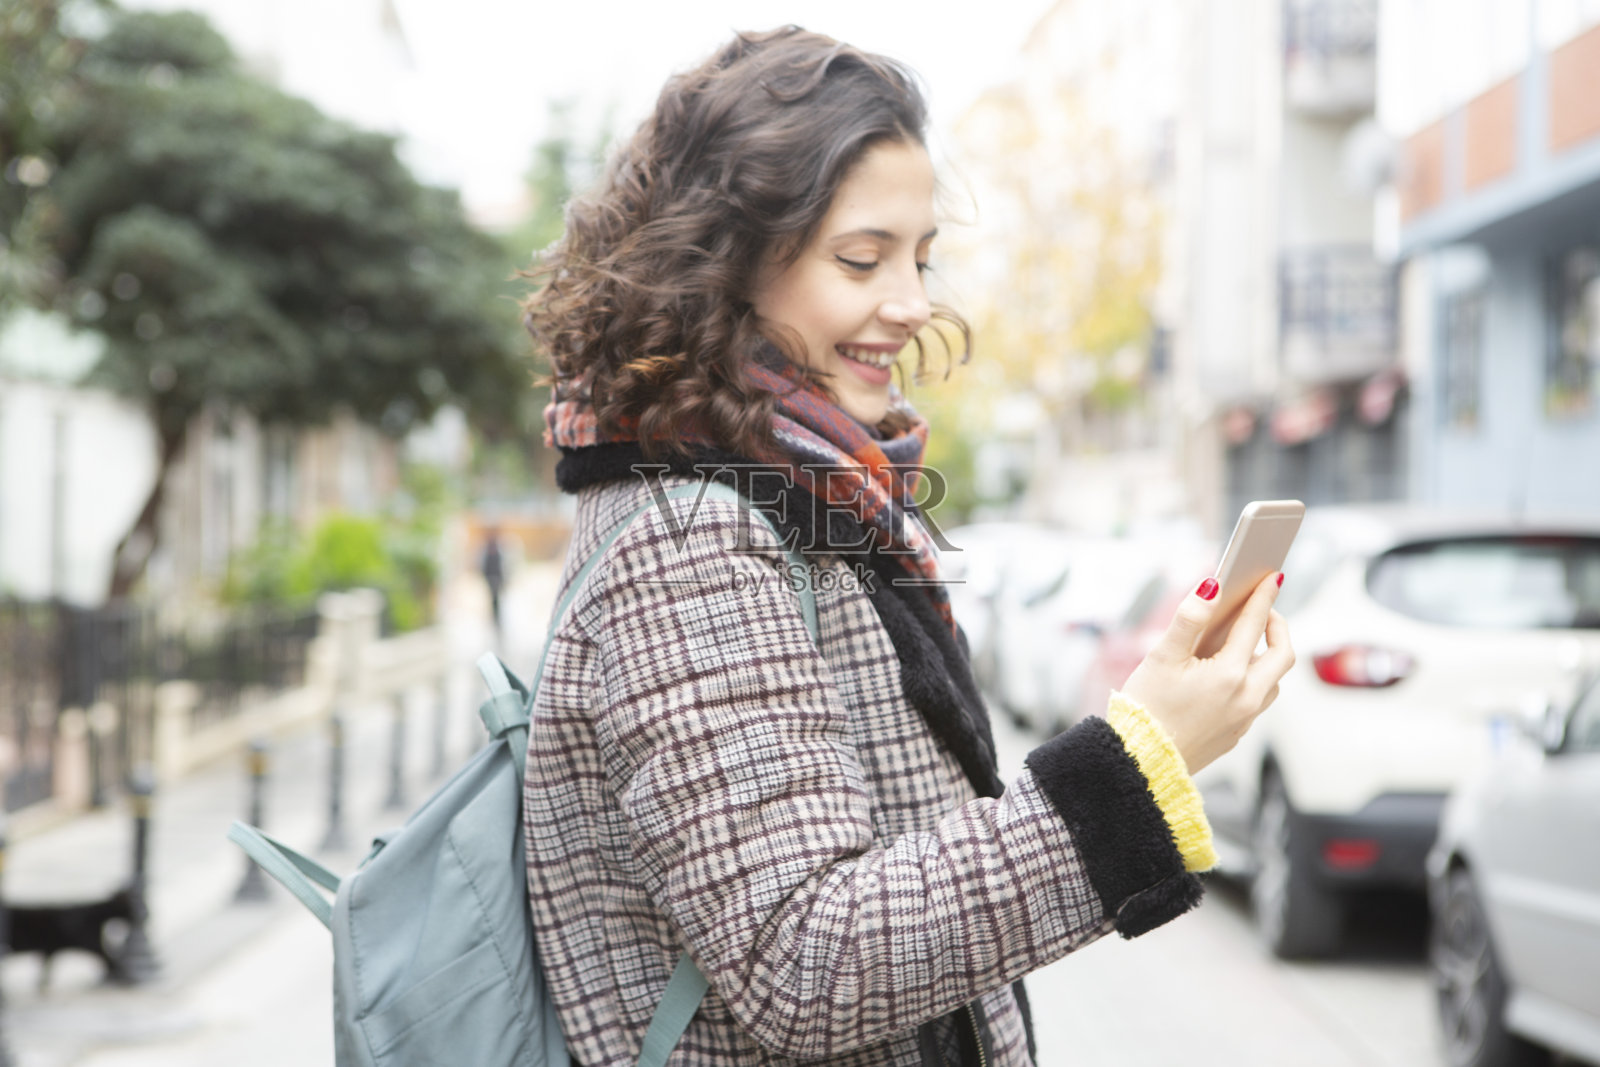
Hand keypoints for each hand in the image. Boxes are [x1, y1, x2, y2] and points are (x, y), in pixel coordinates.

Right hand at [1119, 572, 1294, 773]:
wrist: (1141, 762)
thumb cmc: (1147, 710)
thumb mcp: (1161, 657)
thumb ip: (1189, 618)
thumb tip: (1211, 588)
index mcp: (1229, 675)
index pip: (1253, 625)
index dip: (1262, 597)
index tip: (1271, 578)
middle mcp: (1246, 698)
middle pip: (1282, 654)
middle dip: (1277, 627)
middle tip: (1263, 610)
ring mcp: (1245, 718)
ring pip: (1273, 680)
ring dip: (1267, 656)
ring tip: (1247, 642)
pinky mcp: (1236, 734)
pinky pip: (1257, 700)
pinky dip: (1253, 679)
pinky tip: (1230, 675)